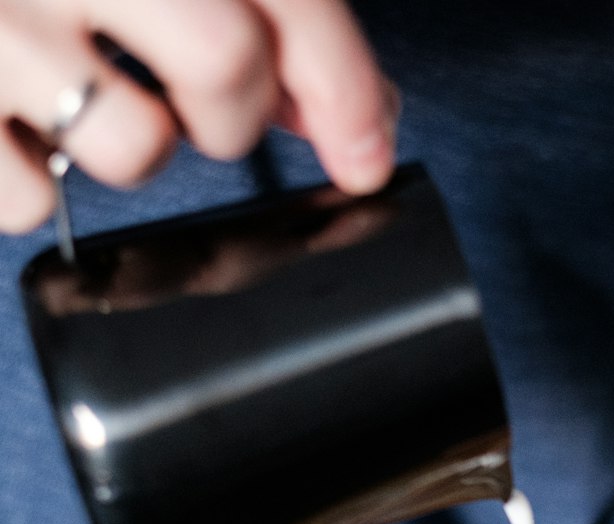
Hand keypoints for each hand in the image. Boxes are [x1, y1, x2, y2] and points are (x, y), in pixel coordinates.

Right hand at [0, 0, 397, 232]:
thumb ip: (262, 8)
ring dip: (134, 146)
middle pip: (227, 68)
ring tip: (81, 91)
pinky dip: (31, 181)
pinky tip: (9, 120)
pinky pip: (28, 202)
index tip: (367, 156)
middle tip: (198, 101)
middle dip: (235, 112)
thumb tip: (349, 117)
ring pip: (135, 148)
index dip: (340, 83)